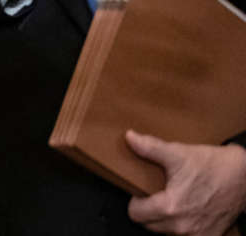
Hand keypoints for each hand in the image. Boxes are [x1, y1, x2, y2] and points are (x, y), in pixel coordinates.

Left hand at [126, 130, 245, 234]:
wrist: (244, 177)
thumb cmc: (213, 165)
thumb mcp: (178, 153)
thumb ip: (150, 148)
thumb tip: (129, 137)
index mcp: (170, 207)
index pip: (135, 214)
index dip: (135, 200)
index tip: (143, 191)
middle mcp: (182, 226)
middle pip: (149, 225)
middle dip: (149, 210)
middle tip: (157, 194)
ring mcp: (197, 234)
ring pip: (166, 232)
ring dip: (165, 219)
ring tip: (173, 200)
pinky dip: (182, 226)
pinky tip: (187, 211)